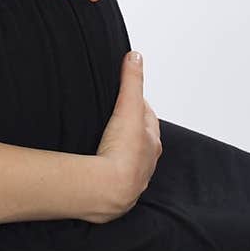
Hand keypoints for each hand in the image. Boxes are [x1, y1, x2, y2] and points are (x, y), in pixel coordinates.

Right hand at [83, 52, 161, 223]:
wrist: (109, 189)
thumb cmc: (123, 153)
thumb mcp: (128, 108)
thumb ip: (131, 81)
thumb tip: (135, 56)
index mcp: (152, 143)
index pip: (147, 118)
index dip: (137, 106)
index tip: (128, 97)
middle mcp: (146, 163)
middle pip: (140, 141)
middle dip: (130, 130)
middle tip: (116, 119)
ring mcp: (132, 180)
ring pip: (129, 162)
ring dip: (120, 152)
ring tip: (106, 143)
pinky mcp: (116, 194)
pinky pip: (114, 179)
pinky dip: (108, 172)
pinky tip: (98, 169)